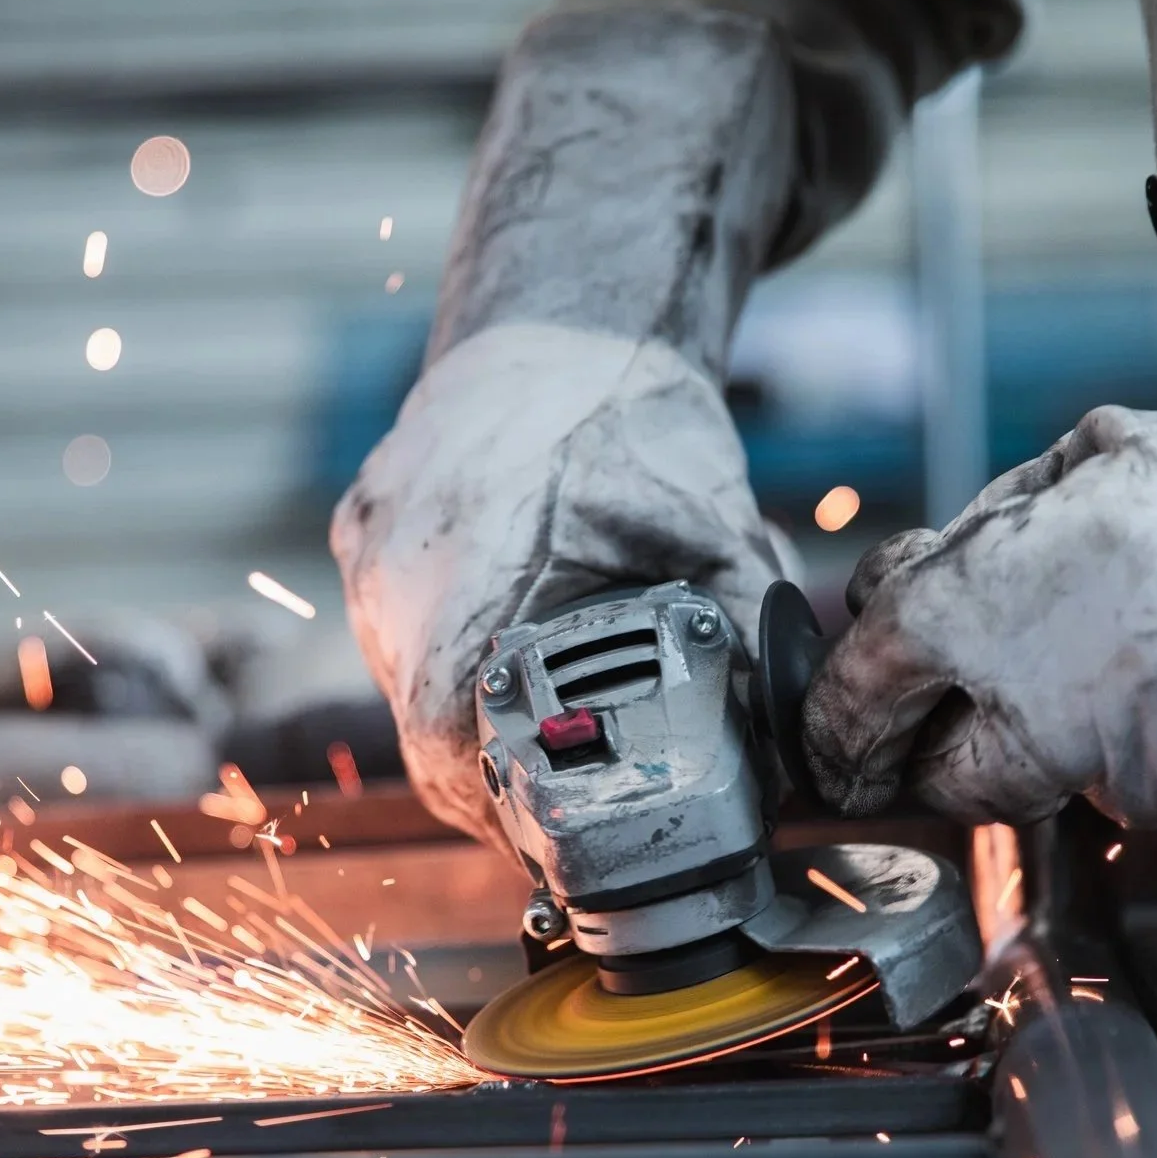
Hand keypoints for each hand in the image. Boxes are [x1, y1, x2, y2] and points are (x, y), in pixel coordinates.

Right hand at [332, 323, 784, 851]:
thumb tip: (793, 747)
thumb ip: (745, 636)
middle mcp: (396, 566)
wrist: (561, 318)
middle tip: (557, 818)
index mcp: (469, 569)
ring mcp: (370, 549)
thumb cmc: (630, 412)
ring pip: (404, 686)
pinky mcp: (363, 532)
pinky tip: (500, 672)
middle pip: (421, 729)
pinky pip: (394, 631)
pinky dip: (445, 665)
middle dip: (490, 783)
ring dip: (465, 728)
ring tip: (534, 752)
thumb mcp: (709, 526)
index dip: (495, 809)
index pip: (448, 742)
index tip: (545, 839)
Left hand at [801, 369, 1156, 880]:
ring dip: (1125, 753)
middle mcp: (1060, 710)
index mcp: (998, 601)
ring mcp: (1155, 791)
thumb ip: (976, 544)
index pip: (864, 694)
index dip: (845, 723)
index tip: (846, 746)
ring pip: (1094, 803)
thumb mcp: (1088, 465)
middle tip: (1051, 690)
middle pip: (962, 784)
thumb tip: (892, 598)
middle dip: (982, 748)